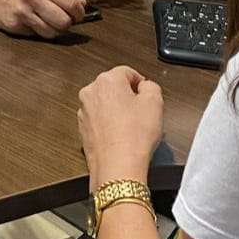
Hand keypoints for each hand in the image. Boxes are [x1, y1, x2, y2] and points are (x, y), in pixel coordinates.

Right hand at [0, 0, 84, 37]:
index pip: (70, 3)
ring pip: (52, 32)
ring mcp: (22, 14)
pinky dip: (39, 32)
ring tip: (49, 23)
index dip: (79, 13)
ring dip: (54, 30)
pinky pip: (37, 35)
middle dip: (67, 24)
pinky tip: (34, 23)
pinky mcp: (14, 27)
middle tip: (65, 21)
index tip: (78, 15)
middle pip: (63, 21)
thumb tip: (83, 3)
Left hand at [78, 66, 163, 188]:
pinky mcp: (82, 129)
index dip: (140, 81)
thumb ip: (151, 86)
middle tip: (142, 110)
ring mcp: (84, 111)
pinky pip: (99, 120)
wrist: (117, 165)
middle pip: (113, 87)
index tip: (146, 91)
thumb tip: (146, 86)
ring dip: (117, 110)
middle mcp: (90, 93)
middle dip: (128, 96)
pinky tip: (122, 135)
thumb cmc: (133, 136)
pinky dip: (109, 124)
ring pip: (105, 104)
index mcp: (106, 81)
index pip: (126, 72)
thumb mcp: (155, 102)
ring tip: (133, 126)